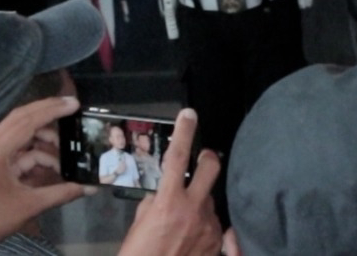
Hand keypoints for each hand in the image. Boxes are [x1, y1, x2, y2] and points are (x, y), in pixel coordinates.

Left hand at [0, 96, 86, 250]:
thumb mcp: (28, 206)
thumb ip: (62, 193)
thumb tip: (91, 187)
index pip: (27, 122)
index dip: (52, 110)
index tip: (75, 104)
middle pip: (20, 119)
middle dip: (47, 112)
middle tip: (72, 107)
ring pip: (19, 135)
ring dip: (42, 139)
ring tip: (62, 151)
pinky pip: (16, 152)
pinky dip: (34, 155)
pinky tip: (50, 167)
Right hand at [117, 108, 222, 255]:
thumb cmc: (137, 254)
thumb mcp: (138, 226)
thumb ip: (154, 203)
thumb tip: (164, 193)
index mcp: (168, 202)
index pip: (176, 158)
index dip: (184, 133)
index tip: (189, 115)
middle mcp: (194, 208)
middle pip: (212, 167)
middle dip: (208, 158)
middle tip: (204, 158)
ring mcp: (210, 225)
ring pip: (212, 199)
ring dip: (201, 202)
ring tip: (184, 221)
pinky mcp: (219, 242)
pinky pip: (216, 223)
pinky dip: (206, 225)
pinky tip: (193, 237)